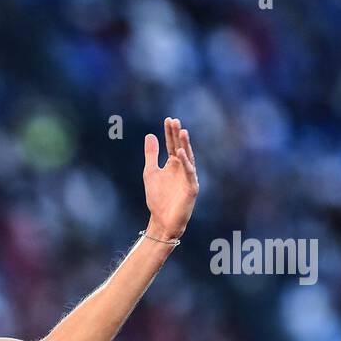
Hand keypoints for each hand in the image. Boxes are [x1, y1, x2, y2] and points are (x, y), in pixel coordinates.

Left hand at [143, 118, 198, 240]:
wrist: (162, 221)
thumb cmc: (157, 199)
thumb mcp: (150, 173)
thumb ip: (151, 155)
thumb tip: (149, 135)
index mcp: (173, 164)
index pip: (172, 145)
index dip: (169, 133)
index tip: (168, 119)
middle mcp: (183, 168)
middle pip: (180, 148)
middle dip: (177, 135)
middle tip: (174, 121)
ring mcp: (188, 178)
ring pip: (188, 158)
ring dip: (185, 145)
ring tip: (182, 131)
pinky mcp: (191, 188)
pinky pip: (189, 173)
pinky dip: (186, 163)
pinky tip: (180, 153)